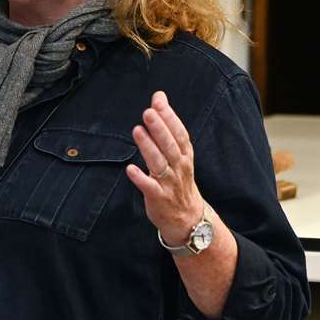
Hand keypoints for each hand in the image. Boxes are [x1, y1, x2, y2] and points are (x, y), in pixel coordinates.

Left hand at [125, 91, 205, 240]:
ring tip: (137, 131)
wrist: (188, 219)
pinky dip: (141, 178)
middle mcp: (179, 167)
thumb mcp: (179, 155)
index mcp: (184, 156)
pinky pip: (149, 187)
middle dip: (160, 128)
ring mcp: (169, 183)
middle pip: (170, 145)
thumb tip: (158, 100)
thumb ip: (167, 129)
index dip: (170, 117)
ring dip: (148, 147)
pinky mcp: (158, 197)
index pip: (179, 133)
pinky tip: (130, 169)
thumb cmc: (179, 181)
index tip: (159, 100)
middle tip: (148, 112)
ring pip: (159, 163)